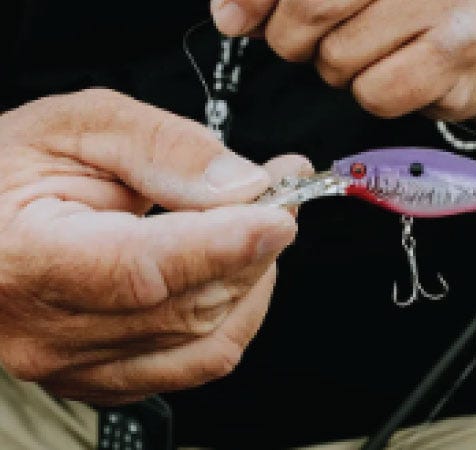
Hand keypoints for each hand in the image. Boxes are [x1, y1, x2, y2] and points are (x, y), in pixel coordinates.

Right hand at [0, 88, 311, 404]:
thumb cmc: (11, 169)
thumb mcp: (77, 126)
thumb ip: (162, 147)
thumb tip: (243, 186)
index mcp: (24, 257)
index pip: (140, 268)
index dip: (222, 246)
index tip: (279, 217)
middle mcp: (45, 332)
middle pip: (186, 306)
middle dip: (253, 249)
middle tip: (281, 196)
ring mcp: (73, 367)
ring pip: (203, 342)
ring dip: (251, 280)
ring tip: (258, 224)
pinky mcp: (100, 379)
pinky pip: (193, 364)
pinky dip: (231, 315)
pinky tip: (229, 270)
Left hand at [210, 0, 475, 121]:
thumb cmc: (410, 13)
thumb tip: (231, 15)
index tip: (234, 18)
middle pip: (313, 5)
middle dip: (293, 37)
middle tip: (307, 43)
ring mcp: (440, 3)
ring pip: (340, 57)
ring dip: (340, 69)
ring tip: (372, 53)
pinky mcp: (455, 51)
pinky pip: (375, 93)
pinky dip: (374, 95)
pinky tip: (397, 75)